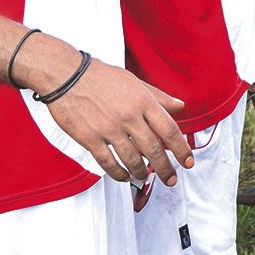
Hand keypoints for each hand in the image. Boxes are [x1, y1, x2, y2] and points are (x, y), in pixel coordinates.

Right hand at [44, 56, 194, 187]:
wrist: (66, 75)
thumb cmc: (101, 77)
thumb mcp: (134, 81)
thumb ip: (158, 96)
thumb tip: (180, 106)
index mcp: (143, 101)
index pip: (169, 130)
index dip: (181, 149)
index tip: (188, 162)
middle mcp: (129, 116)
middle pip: (154, 150)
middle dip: (165, 168)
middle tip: (170, 179)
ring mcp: (109, 129)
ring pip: (132, 160)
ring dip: (141, 173)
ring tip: (145, 177)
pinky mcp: (90, 139)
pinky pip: (108, 163)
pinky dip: (119, 174)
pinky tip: (124, 176)